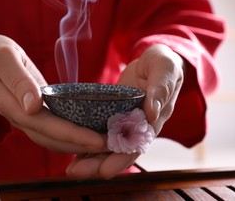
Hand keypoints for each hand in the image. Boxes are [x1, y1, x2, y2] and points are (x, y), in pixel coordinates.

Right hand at [0, 35, 104, 153]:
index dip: (70, 134)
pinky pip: (53, 130)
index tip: (96, 139)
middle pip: (51, 138)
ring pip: (52, 139)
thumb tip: (33, 106)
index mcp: (10, 105)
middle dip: (80, 144)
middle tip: (110, 145)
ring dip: (77, 144)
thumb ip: (18, 80)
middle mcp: (19, 117)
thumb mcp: (3, 58)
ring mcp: (26, 118)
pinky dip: (71, 136)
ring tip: (104, 144)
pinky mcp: (34, 114)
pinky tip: (88, 134)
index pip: (44, 126)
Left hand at [66, 44, 184, 179]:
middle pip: (119, 152)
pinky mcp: (115, 117)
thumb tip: (152, 112)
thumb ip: (160, 88)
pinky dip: (89, 144)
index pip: (138, 145)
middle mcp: (139, 127)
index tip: (105, 171)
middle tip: (76, 172)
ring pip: (108, 146)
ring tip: (71, 169)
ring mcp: (125, 123)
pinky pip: (102, 133)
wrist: (154, 63)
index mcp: (153, 120)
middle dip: (98, 164)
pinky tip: (73, 152)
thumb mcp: (164, 69)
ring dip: (91, 159)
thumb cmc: (162, 64)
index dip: (121, 159)